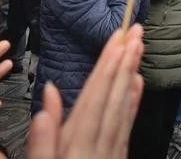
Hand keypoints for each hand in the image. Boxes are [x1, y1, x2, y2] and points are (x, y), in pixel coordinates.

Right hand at [27, 25, 144, 158]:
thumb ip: (41, 139)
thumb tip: (48, 94)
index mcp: (77, 147)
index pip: (94, 99)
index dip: (106, 69)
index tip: (117, 44)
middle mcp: (99, 146)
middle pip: (113, 97)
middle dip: (124, 62)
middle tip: (135, 33)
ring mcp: (112, 151)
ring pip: (123, 106)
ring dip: (131, 74)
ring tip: (138, 48)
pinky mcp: (118, 156)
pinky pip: (128, 124)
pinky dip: (133, 100)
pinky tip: (137, 83)